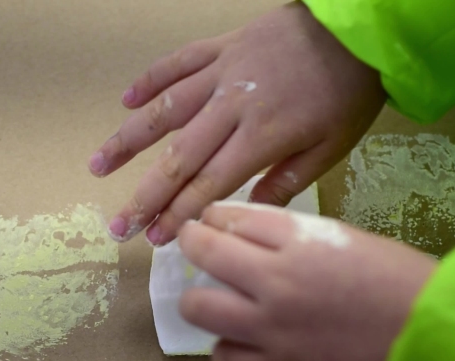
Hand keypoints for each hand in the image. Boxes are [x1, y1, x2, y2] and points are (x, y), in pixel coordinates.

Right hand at [88, 2, 385, 244]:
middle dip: (144, 196)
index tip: (152, 238)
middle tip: (118, 224)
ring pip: (164, 110)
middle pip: (178, 158)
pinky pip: (177, 62)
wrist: (356, 29)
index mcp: (260, 137)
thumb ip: (287, 181)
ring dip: (128, 140)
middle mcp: (231, 107)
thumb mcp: (331, 147)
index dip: (177, 213)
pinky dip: (150, 80)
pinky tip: (126, 100)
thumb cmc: (349, 93)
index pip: (208, 184)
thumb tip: (248, 211)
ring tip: (97, 165)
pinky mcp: (222, 45)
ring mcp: (222, 72)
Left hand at [177, 202, 437, 360]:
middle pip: (202, 252)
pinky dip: (228, 346)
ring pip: (198, 307)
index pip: (230, 216)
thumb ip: (293, 238)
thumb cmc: (401, 282)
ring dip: (201, 299)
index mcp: (298, 240)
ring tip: (216, 300)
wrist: (435, 340)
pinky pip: (224, 356)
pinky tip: (243, 341)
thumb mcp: (345, 239)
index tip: (211, 222)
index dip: (214, 217)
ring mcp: (270, 329)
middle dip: (193, 243)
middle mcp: (274, 280)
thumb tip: (249, 240)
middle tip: (198, 249)